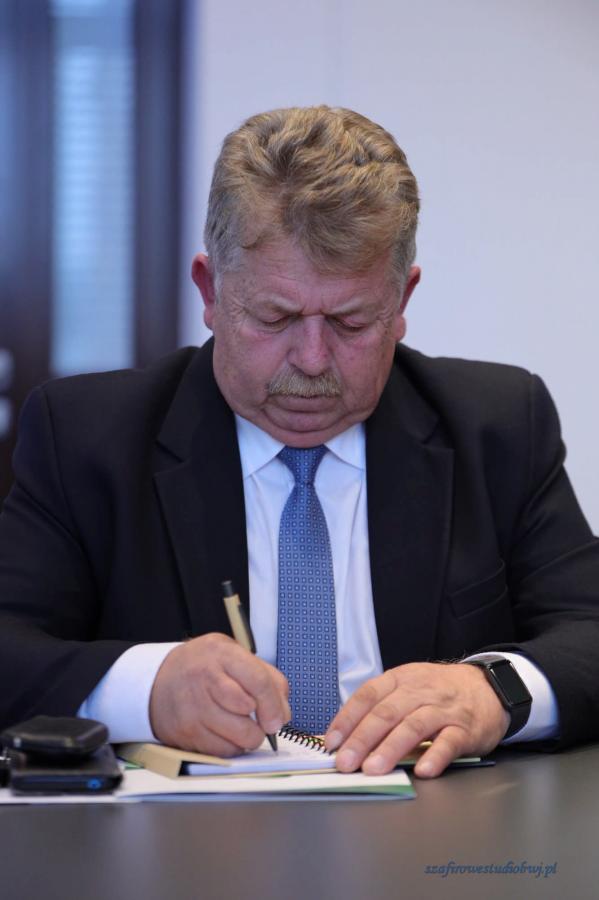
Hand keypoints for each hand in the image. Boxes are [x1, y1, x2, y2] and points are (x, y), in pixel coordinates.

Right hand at [149, 633, 290, 755]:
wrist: (157, 681)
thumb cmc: (203, 667)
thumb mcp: (233, 655)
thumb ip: (264, 676)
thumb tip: (283, 713)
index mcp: (221, 653)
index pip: (258, 680)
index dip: (274, 704)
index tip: (278, 718)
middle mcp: (204, 678)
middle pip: (249, 711)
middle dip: (263, 723)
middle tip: (262, 722)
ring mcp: (193, 707)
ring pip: (238, 736)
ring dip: (249, 737)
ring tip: (243, 725)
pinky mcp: (186, 733)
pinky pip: (223, 751)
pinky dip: (232, 747)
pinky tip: (226, 733)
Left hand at [324, 662, 509, 777]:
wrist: (488, 687)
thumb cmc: (440, 692)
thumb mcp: (409, 688)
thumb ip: (381, 708)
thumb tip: (346, 738)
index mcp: (400, 679)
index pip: (367, 696)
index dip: (347, 719)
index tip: (331, 742)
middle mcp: (419, 691)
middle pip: (386, 713)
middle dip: (362, 739)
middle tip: (346, 762)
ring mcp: (443, 709)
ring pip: (413, 726)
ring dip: (391, 748)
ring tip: (374, 768)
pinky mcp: (465, 728)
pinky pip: (449, 742)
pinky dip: (435, 755)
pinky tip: (423, 770)